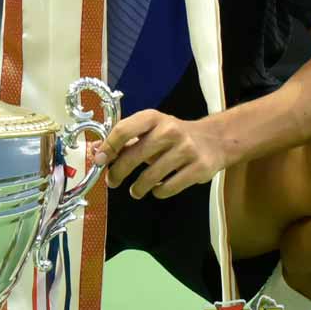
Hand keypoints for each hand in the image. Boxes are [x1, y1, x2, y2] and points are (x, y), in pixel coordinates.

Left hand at [99, 109, 229, 200]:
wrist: (215, 140)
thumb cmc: (174, 136)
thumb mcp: (151, 130)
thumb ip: (125, 140)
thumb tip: (95, 151)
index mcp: (154, 118)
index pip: (124, 130)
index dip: (108, 147)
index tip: (100, 161)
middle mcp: (170, 130)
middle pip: (134, 156)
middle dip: (118, 173)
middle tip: (112, 182)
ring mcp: (186, 149)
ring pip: (151, 177)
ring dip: (138, 188)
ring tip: (136, 190)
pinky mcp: (199, 168)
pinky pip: (168, 188)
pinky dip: (158, 192)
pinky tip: (158, 188)